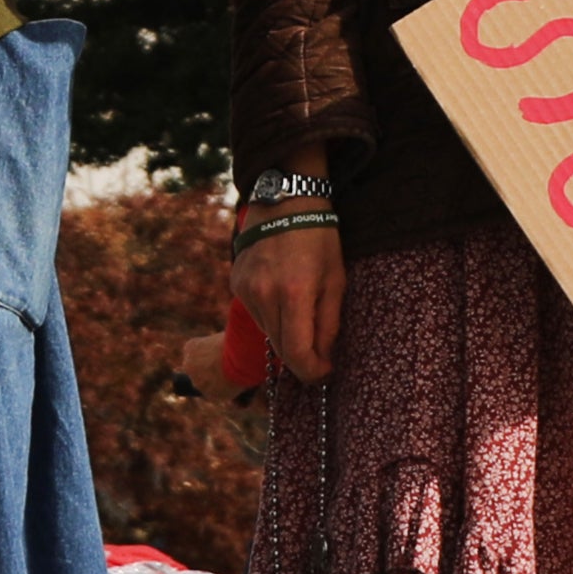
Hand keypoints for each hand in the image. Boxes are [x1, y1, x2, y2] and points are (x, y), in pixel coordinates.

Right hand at [226, 220, 342, 387]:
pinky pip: (257, 314)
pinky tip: (284, 296)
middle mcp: (264, 294)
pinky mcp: (236, 284)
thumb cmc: (319, 238)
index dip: (312, 371)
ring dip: (286, 335)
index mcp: (294, 293)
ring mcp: (246, 290)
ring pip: (267, 333)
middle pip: (279, 348)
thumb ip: (329, 324)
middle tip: (320, 356)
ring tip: (303, 315)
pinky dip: (272, 316)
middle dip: (301, 358)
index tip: (325, 371)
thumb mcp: (335, 280)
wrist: (285, 202)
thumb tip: (323, 358)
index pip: (296, 353)